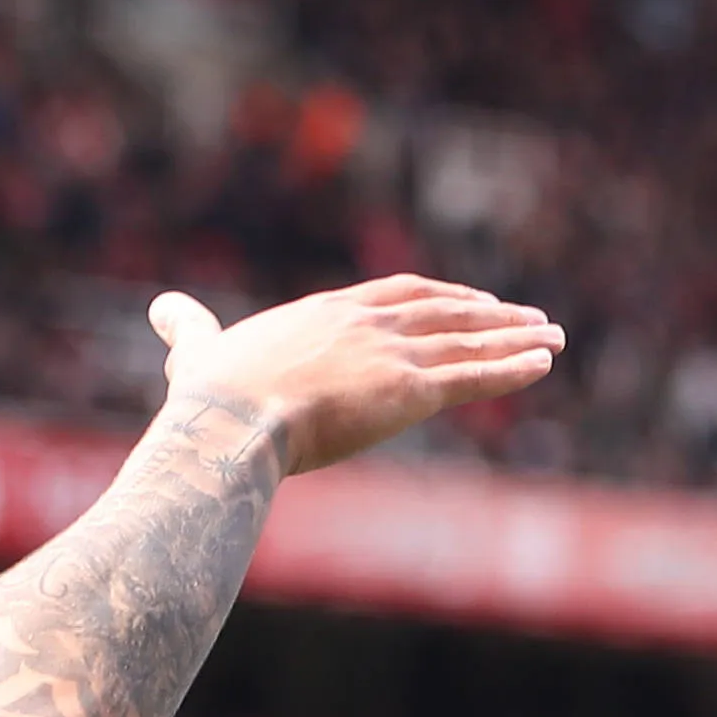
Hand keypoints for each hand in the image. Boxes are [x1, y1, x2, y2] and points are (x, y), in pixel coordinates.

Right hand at [151, 275, 565, 476]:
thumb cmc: (210, 397)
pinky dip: (514, 368)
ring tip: (555, 336)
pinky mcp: (409, 392)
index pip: (397, 296)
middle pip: (444, 310)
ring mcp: (390, 355)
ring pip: (469, 340)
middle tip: (528, 316)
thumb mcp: (197, 351)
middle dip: (491, 313)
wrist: (230, 420)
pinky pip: (474, 377)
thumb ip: (188, 327)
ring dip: (517, 337)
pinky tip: (545, 362)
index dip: (440, 296)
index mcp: (325, 314)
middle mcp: (365, 325)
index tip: (470, 299)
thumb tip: (162, 307)